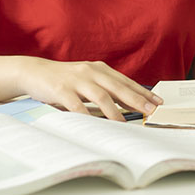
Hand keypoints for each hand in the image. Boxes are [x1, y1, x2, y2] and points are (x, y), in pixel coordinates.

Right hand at [18, 58, 161, 120]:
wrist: (35, 72)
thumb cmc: (65, 79)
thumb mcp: (88, 79)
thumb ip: (105, 88)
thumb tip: (129, 103)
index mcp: (100, 69)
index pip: (126, 81)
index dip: (143, 92)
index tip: (158, 101)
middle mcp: (91, 72)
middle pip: (118, 87)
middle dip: (137, 99)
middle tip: (152, 110)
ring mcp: (76, 80)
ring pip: (101, 96)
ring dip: (115, 111)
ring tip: (126, 123)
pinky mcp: (61, 90)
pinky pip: (77, 105)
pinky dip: (87, 116)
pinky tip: (95, 125)